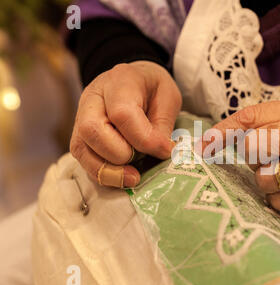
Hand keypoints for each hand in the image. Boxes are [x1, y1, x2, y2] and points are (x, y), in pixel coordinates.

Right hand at [70, 61, 181, 186]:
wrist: (133, 81)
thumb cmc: (152, 90)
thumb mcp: (168, 97)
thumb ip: (163, 124)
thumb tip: (161, 152)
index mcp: (120, 82)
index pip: (123, 114)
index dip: (145, 139)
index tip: (165, 151)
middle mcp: (93, 98)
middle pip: (91, 130)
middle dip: (120, 154)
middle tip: (143, 161)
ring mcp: (81, 117)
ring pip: (81, 148)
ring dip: (108, 171)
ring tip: (133, 178)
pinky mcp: (79, 136)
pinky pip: (82, 160)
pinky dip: (102, 174)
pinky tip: (121, 177)